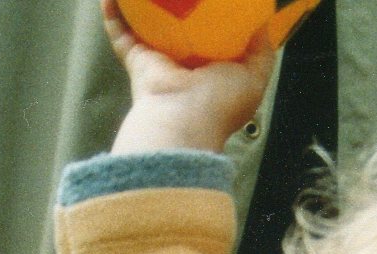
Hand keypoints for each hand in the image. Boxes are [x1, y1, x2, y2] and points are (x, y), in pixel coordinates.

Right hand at [102, 0, 274, 154]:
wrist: (184, 119)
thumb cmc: (221, 102)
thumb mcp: (254, 77)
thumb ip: (260, 52)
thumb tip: (263, 24)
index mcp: (210, 69)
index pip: (212, 37)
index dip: (214, 16)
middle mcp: (183, 64)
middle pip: (177, 27)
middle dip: (176, 5)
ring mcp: (157, 62)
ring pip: (146, 25)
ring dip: (142, 5)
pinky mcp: (136, 59)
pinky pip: (119, 31)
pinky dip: (113, 12)